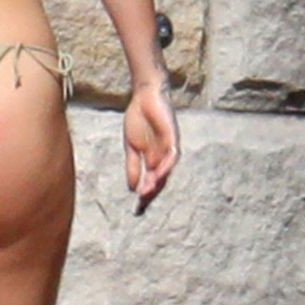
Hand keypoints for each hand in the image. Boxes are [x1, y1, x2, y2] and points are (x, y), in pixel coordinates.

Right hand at [124, 78, 179, 213]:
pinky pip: (173, 155)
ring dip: (158, 182)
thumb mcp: (132, 147)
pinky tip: (157, 174)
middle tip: (141, 205)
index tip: (137, 209)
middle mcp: (163, 157)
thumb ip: (133, 166)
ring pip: (167, 170)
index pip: (151, 181)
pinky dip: (166, 166)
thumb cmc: (139, 118)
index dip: (145, 195)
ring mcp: (169, 148)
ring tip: (147, 193)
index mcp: (153, 159)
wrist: (145, 96)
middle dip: (151, 193)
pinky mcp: (173, 137)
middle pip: (160, 180)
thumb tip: (132, 188)